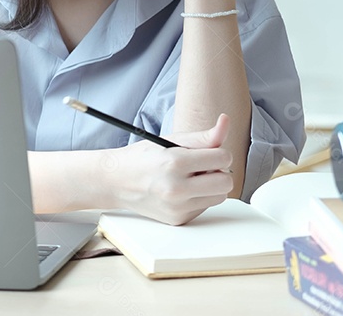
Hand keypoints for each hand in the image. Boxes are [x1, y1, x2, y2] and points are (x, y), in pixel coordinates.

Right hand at [107, 114, 233, 225]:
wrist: (116, 181)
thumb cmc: (142, 158)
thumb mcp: (170, 141)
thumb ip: (202, 136)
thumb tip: (225, 123)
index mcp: (175, 163)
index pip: (223, 158)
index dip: (217, 153)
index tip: (206, 153)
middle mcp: (176, 188)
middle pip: (226, 182)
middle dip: (218, 172)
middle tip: (199, 168)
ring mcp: (177, 207)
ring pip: (219, 197)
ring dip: (210, 187)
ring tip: (189, 179)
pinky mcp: (178, 219)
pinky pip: (204, 207)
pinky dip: (197, 198)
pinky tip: (180, 191)